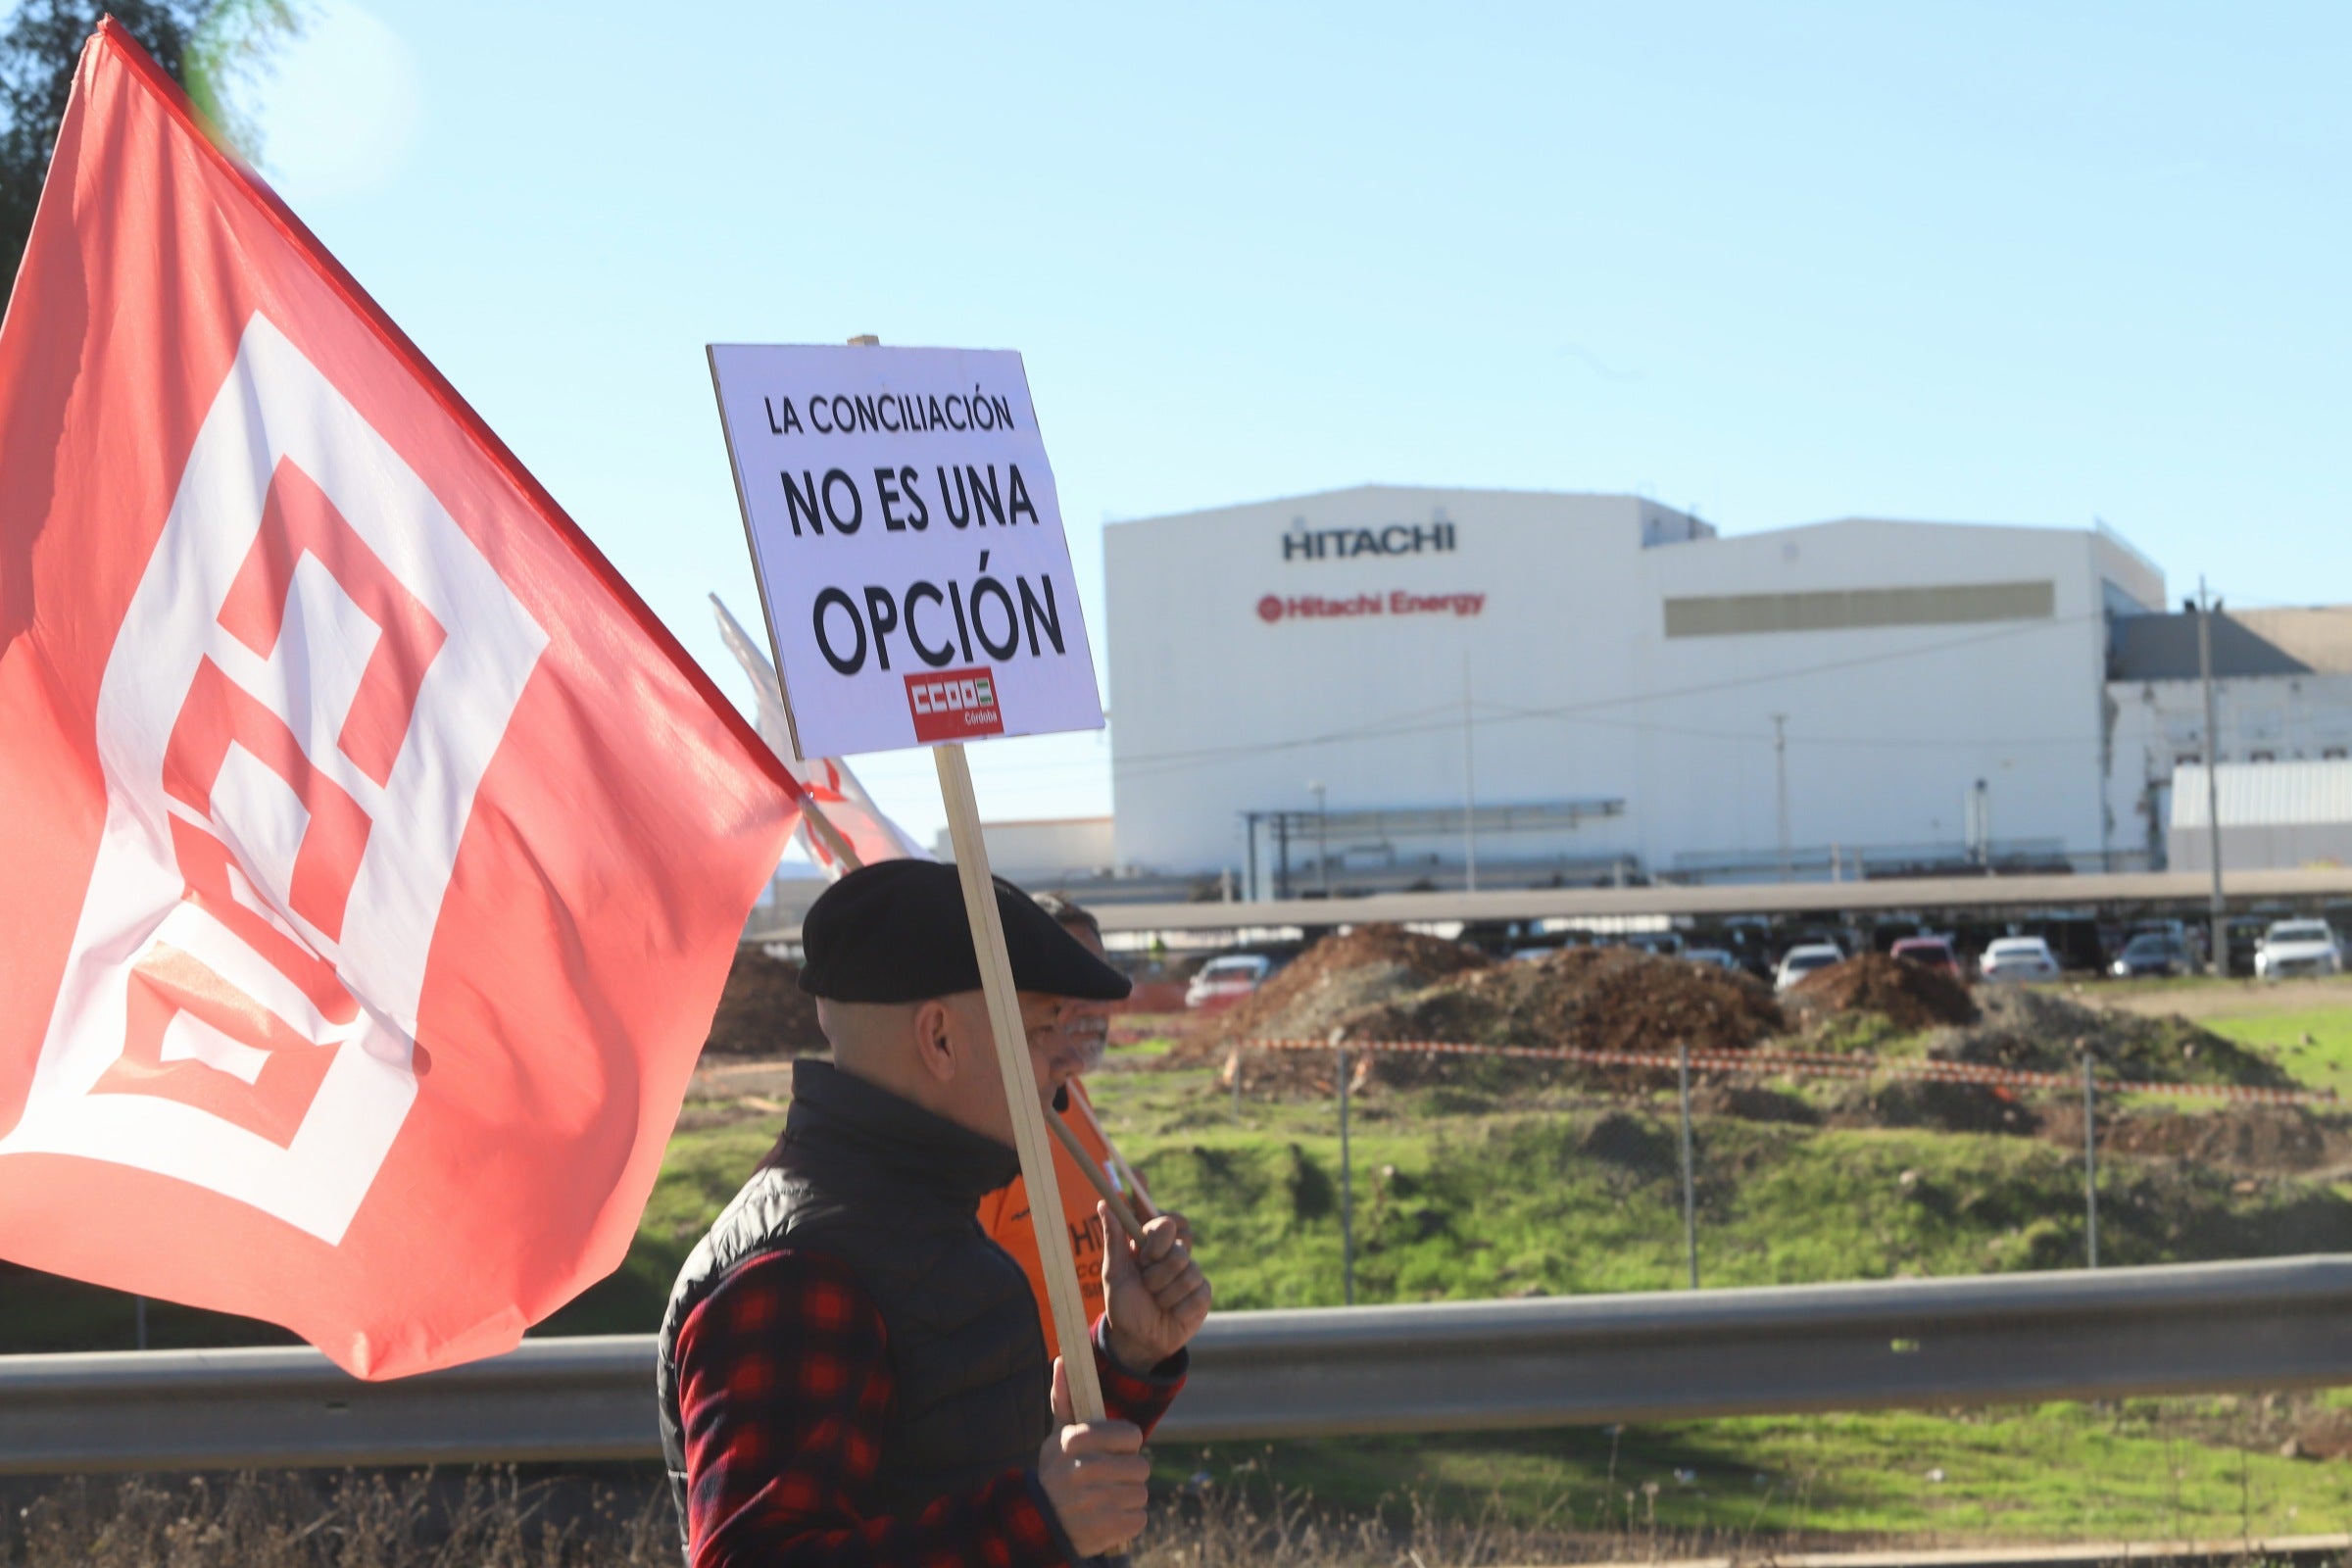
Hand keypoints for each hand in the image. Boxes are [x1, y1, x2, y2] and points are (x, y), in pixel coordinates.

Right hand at [1037, 1356, 1148, 1557]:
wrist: (1040, 1523)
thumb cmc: (1057, 1472)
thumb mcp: (1058, 1436)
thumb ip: (1065, 1399)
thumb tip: (1062, 1359)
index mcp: (1075, 1442)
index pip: (1131, 1436)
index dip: (1127, 1444)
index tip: (1114, 1450)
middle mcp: (1082, 1472)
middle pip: (1141, 1468)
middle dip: (1129, 1474)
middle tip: (1110, 1478)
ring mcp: (1093, 1504)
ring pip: (1141, 1494)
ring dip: (1128, 1497)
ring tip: (1106, 1497)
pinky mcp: (1104, 1531)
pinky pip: (1139, 1519)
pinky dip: (1127, 1520)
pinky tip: (1107, 1516)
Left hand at [1102, 1205, 1210, 1370]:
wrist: (1140, 1341)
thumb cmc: (1124, 1305)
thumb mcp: (1114, 1274)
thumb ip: (1114, 1239)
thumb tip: (1104, 1203)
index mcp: (1146, 1241)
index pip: (1150, 1208)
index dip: (1144, 1189)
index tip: (1137, 1175)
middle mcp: (1169, 1249)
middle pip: (1175, 1226)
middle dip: (1157, 1252)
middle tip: (1145, 1269)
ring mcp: (1189, 1268)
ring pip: (1184, 1263)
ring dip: (1163, 1288)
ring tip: (1155, 1299)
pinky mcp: (1203, 1290)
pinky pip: (1197, 1288)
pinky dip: (1177, 1305)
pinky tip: (1171, 1311)